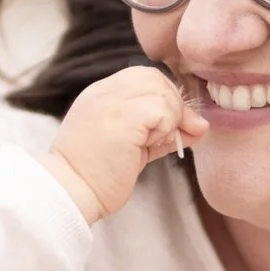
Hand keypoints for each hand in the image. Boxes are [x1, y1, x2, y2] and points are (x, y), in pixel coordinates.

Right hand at [43, 66, 208, 221]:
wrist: (69, 194)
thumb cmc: (98, 175)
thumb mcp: (132, 146)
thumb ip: (162, 130)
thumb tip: (200, 124)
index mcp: (101, 94)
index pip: (143, 76)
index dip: (164, 97)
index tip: (169, 127)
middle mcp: (103, 92)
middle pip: (154, 77)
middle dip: (172, 105)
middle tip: (170, 135)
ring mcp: (110, 103)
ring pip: (161, 90)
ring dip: (170, 118)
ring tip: (154, 143)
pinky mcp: (120, 120)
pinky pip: (161, 110)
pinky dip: (166, 127)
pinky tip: (150, 146)